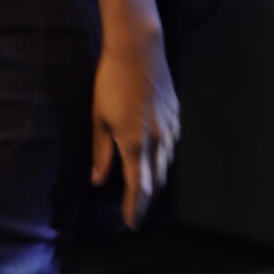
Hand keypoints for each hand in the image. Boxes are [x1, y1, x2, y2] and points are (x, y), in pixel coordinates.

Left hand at [91, 29, 180, 228]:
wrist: (138, 50)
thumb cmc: (111, 81)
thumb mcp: (99, 116)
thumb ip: (101, 152)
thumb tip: (97, 180)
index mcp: (135, 144)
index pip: (137, 188)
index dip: (134, 208)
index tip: (131, 224)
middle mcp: (157, 141)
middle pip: (155, 182)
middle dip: (146, 199)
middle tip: (137, 210)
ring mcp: (170, 128)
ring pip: (166, 164)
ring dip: (156, 180)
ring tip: (146, 188)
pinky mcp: (176, 115)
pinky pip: (172, 145)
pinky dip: (164, 158)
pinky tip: (157, 157)